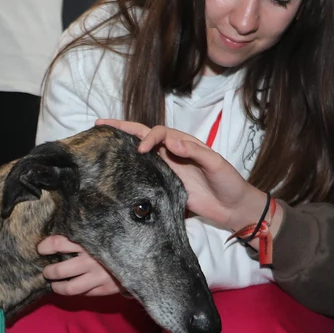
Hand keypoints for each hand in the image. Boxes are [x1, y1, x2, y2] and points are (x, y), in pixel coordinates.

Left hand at [37, 235, 119, 295]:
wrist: (143, 256)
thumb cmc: (118, 241)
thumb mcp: (100, 233)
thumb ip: (82, 236)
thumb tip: (59, 241)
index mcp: (87, 242)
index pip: (57, 243)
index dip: (45, 247)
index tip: (41, 249)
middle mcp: (91, 260)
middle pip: (59, 270)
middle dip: (48, 272)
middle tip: (47, 271)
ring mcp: (98, 276)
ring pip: (69, 288)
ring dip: (57, 287)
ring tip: (54, 285)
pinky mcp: (105, 288)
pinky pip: (84, 294)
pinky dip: (75, 292)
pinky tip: (73, 288)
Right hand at [97, 118, 269, 234]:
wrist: (233, 207)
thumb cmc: (229, 182)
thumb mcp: (216, 164)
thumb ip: (195, 152)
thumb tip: (171, 141)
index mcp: (184, 143)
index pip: (159, 133)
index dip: (148, 137)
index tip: (142, 150)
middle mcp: (172, 153)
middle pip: (143, 136)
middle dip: (122, 128)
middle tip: (101, 124)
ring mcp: (166, 168)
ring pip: (140, 153)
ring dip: (122, 145)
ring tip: (101, 140)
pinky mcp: (164, 185)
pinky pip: (143, 174)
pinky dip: (129, 167)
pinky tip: (115, 166)